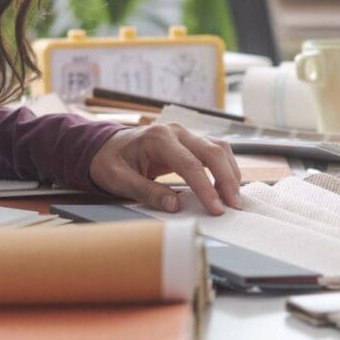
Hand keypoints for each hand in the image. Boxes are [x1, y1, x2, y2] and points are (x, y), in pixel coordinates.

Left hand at [89, 121, 242, 216]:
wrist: (106, 147)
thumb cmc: (110, 162)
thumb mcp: (119, 180)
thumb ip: (147, 192)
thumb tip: (175, 205)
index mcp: (157, 138)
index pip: (189, 163)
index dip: (205, 188)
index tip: (216, 209)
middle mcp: (176, 131)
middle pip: (212, 151)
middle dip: (227, 180)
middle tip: (234, 206)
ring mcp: (185, 133)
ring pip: (219, 148)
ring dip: (230, 172)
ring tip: (233, 198)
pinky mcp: (191, 140)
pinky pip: (215, 150)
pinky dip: (225, 167)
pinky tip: (227, 185)